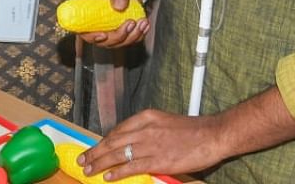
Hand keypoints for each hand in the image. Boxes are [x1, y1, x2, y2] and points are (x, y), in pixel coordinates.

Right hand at [76, 0, 147, 47]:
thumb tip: (119, 6)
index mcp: (87, 6)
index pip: (81, 27)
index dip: (90, 35)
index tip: (103, 35)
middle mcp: (95, 18)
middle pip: (101, 39)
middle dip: (118, 36)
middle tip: (131, 23)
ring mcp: (108, 25)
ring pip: (116, 42)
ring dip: (131, 37)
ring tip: (142, 22)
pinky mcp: (120, 28)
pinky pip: (128, 39)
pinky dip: (138, 35)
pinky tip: (144, 24)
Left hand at [80, 108, 226, 178]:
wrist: (212, 135)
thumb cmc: (192, 130)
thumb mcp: (164, 122)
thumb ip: (146, 131)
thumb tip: (131, 143)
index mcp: (146, 117)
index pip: (117, 130)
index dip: (103, 141)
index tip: (93, 148)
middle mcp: (144, 129)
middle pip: (113, 141)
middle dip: (95, 152)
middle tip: (82, 160)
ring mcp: (151, 144)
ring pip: (118, 154)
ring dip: (100, 163)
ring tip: (89, 170)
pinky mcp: (158, 160)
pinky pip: (132, 167)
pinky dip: (117, 172)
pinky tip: (108, 177)